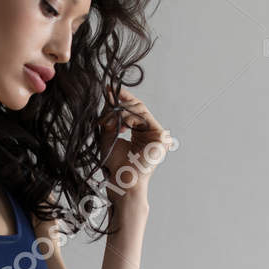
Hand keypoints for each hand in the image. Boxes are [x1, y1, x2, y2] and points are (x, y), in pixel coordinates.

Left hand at [96, 86, 171, 202]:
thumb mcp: (108, 135)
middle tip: (108, 102)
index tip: (109, 89)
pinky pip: (144, 117)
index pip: (132, 111)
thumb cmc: (114, 164)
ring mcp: (157, 134)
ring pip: (139, 110)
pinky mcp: (160, 136)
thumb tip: (108, 96)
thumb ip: (109, 117)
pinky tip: (121, 126)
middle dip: (120, 105)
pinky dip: (130, 118)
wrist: (121, 179)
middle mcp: (150, 132)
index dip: (121, 99)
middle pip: (136, 108)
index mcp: (140, 133)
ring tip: (111, 123)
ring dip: (122, 112)